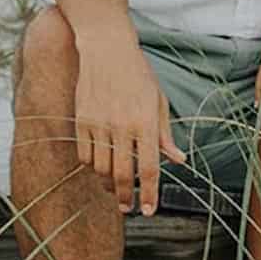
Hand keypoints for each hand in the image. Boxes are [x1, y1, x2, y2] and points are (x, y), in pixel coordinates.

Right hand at [73, 33, 184, 216]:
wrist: (106, 48)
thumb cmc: (137, 74)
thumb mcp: (158, 101)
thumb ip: (165, 134)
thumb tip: (178, 160)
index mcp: (145, 122)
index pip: (150, 167)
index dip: (150, 193)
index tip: (149, 210)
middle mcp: (121, 126)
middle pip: (123, 175)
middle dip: (126, 198)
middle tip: (128, 208)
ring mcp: (99, 124)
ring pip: (101, 169)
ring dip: (108, 184)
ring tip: (115, 189)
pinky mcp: (81, 121)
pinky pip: (84, 155)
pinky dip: (92, 167)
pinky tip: (100, 168)